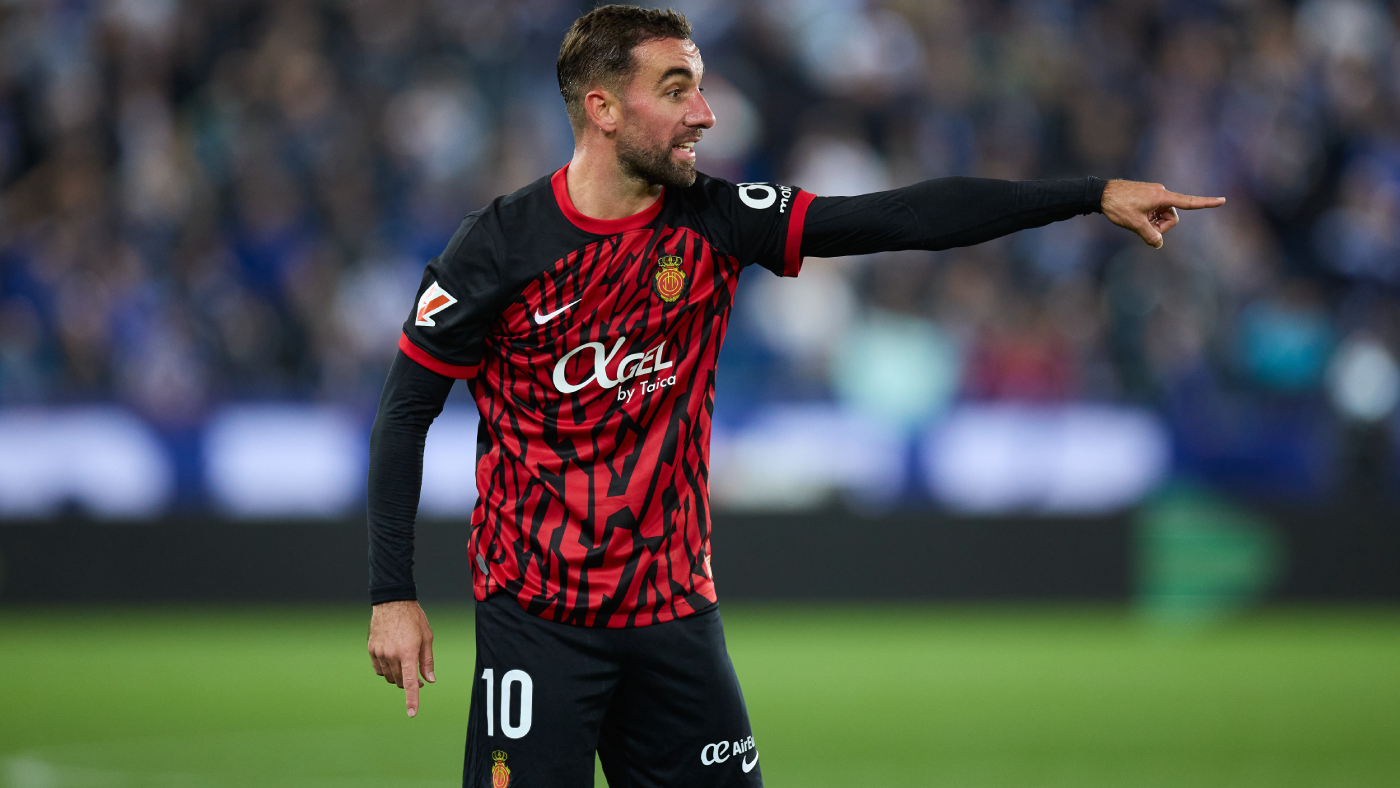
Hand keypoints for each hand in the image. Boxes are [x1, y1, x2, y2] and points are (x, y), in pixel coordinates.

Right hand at [368, 600, 434, 716]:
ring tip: (405, 663)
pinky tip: (393, 660)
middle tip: (418, 678)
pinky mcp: (372, 650)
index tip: (412, 713)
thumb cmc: (413, 618)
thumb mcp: (427, 637)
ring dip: (398, 676)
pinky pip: (379, 669)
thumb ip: (427, 661)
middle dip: (409, 683)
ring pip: (389, 676)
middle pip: (399, 681)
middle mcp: (392, 655)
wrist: (392, 602)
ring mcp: (380, 653)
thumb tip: (429, 680)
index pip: (409, 683)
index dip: (412, 699)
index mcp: (408, 652)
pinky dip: (386, 670)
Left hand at [1100, 179, 1225, 248]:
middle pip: (1171, 217)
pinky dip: (1148, 218)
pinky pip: (1154, 211)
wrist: (1100, 193)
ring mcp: (1154, 193)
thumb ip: (1149, 235)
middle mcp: (1161, 193)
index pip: (1189, 202)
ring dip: (1153, 223)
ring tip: (1136, 222)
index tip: (1222, 200)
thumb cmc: (1117, 206)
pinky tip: (1134, 217)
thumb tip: (1158, 244)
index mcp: (1162, 197)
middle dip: (1160, 227)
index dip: (1206, 203)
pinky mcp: (1147, 195)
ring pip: (1162, 216)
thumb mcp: (1134, 224)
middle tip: (1144, 229)